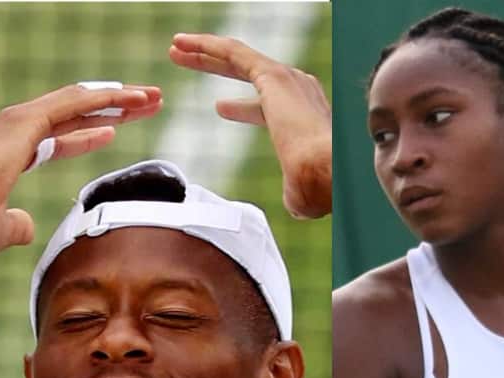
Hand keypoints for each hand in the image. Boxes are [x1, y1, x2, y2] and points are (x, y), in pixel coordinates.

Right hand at [0, 83, 163, 259]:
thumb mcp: (1, 231)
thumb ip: (17, 225)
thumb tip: (27, 227)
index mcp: (11, 150)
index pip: (59, 136)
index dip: (89, 133)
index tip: (117, 129)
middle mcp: (16, 129)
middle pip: (76, 113)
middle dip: (113, 107)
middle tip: (146, 103)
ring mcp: (19, 121)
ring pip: (80, 101)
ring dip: (117, 98)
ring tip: (150, 97)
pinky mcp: (25, 121)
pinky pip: (75, 103)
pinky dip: (105, 99)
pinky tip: (131, 99)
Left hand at [169, 33, 330, 218]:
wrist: (327, 172)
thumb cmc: (319, 190)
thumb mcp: (301, 195)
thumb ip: (294, 195)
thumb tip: (296, 209)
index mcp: (303, 118)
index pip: (266, 107)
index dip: (241, 108)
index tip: (219, 106)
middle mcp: (297, 90)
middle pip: (246, 73)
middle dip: (215, 66)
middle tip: (187, 61)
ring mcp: (285, 79)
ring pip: (236, 57)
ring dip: (204, 51)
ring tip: (175, 46)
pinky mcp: (272, 75)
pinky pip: (234, 53)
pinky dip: (207, 46)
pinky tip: (184, 43)